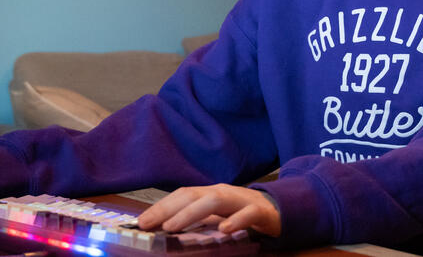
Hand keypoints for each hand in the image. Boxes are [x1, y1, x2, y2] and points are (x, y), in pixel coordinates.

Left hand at [137, 184, 280, 237]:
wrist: (281, 208)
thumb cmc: (243, 212)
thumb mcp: (217, 214)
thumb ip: (196, 219)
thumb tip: (165, 228)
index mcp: (210, 193)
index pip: (182, 194)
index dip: (161, 206)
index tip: (141, 221)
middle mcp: (223, 192)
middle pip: (193, 194)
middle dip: (169, 208)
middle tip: (149, 224)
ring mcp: (241, 200)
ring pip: (216, 200)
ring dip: (192, 213)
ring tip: (173, 226)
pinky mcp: (260, 211)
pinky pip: (248, 214)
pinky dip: (235, 221)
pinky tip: (223, 230)